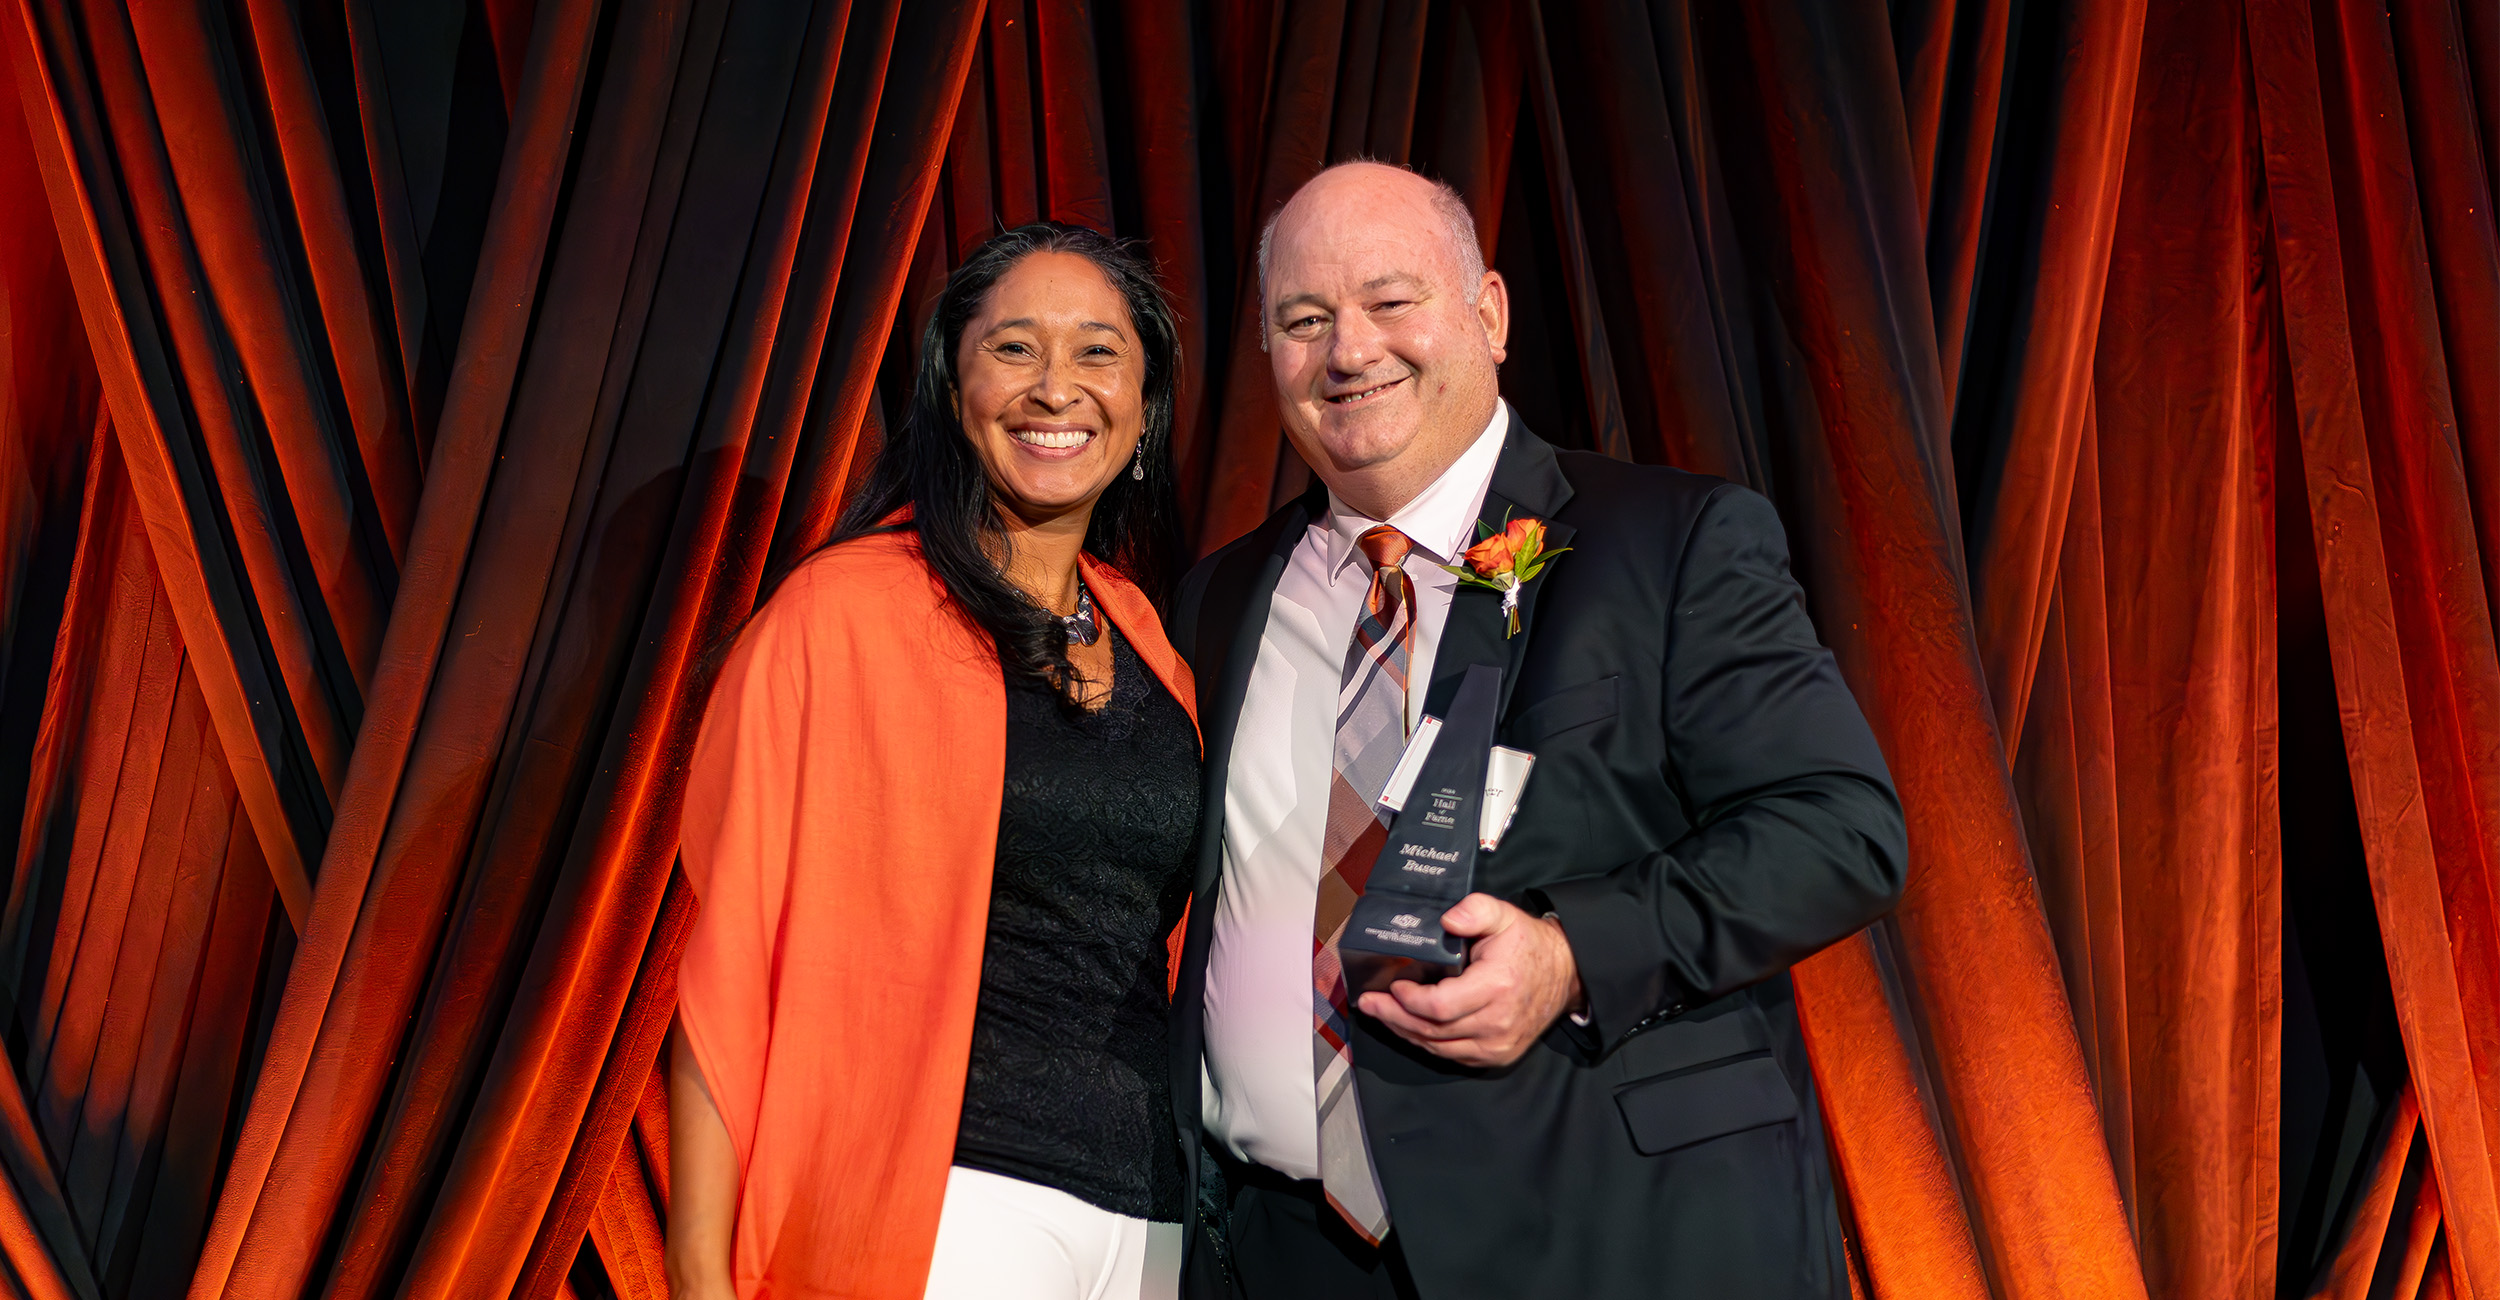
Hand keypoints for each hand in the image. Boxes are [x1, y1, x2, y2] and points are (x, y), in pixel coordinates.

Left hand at [1355, 893, 1583, 1066]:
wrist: (1566, 975)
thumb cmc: (1528, 945)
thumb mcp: (1504, 915)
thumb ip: (1476, 909)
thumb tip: (1447, 920)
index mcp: (1496, 988)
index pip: (1440, 1006)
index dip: (1410, 1001)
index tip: (1393, 985)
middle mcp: (1497, 1023)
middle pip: (1432, 1030)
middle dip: (1395, 1017)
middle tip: (1369, 1004)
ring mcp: (1498, 1045)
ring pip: (1438, 1047)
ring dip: (1405, 1032)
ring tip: (1382, 1014)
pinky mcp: (1497, 1056)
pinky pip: (1452, 1055)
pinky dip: (1427, 1043)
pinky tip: (1409, 1028)